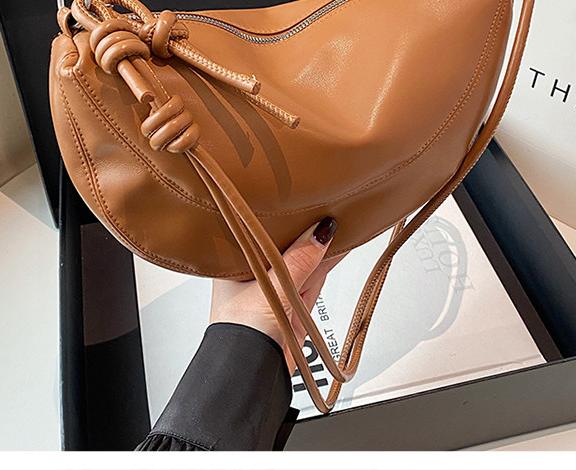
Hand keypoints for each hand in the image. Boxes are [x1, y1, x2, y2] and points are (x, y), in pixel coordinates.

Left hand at [210, 217, 345, 373]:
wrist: (251, 377)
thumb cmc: (240, 335)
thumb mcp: (271, 289)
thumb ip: (298, 261)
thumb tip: (321, 232)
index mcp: (235, 264)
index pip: (258, 231)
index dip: (278, 215)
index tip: (298, 197)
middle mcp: (255, 274)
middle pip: (284, 244)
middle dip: (303, 228)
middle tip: (324, 203)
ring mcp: (276, 290)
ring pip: (303, 260)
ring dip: (320, 244)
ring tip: (340, 218)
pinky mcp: (295, 305)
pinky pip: (314, 277)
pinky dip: (328, 262)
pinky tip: (340, 245)